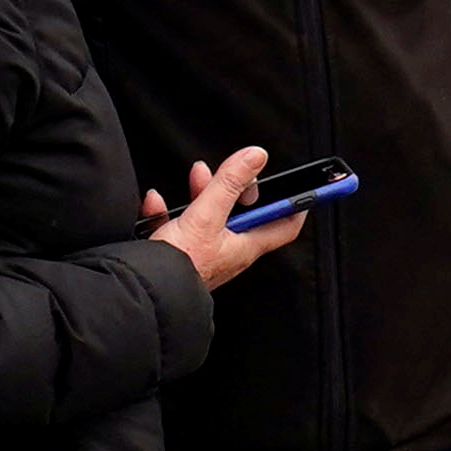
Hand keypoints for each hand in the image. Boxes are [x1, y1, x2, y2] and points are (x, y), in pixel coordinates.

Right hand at [145, 147, 315, 294]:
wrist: (143, 294)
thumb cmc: (178, 266)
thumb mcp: (207, 216)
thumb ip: (229, 184)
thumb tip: (256, 156)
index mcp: (245, 245)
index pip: (284, 224)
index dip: (296, 204)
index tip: (308, 187)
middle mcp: (229, 251)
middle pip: (243, 213)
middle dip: (237, 187)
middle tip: (234, 171)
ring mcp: (204, 253)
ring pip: (210, 216)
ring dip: (202, 193)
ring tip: (196, 175)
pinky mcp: (178, 255)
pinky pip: (177, 227)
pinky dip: (169, 212)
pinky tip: (156, 203)